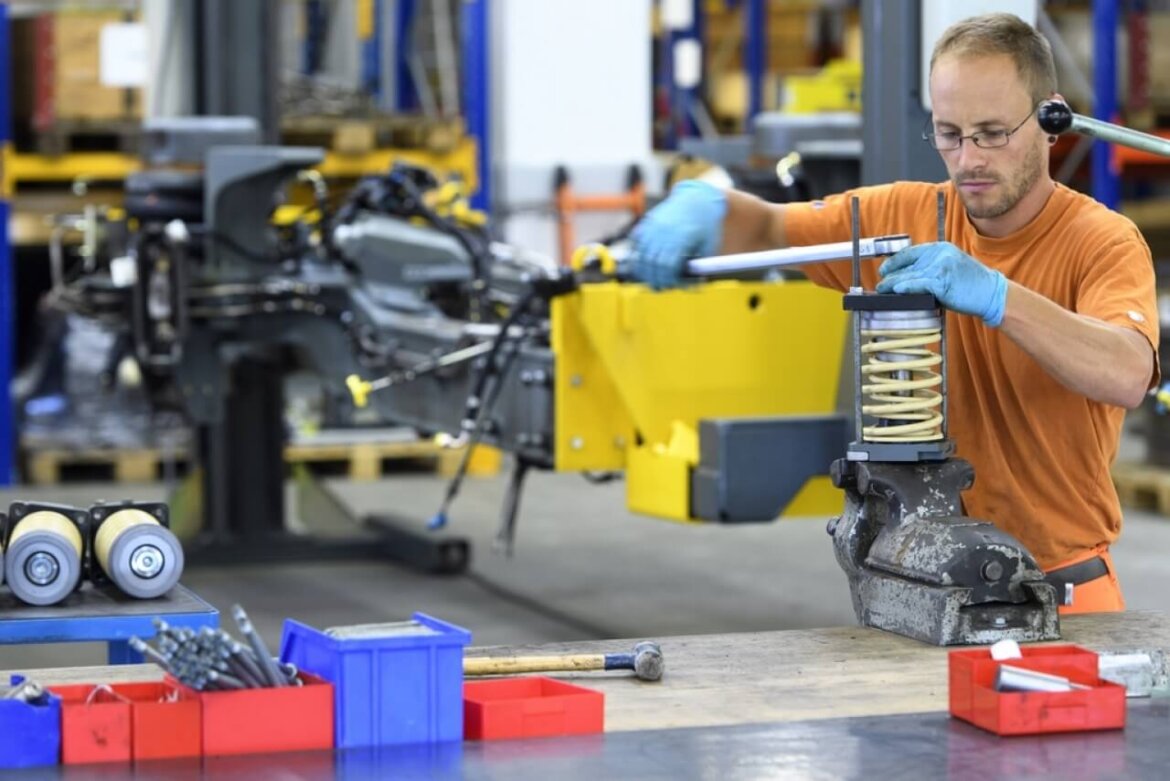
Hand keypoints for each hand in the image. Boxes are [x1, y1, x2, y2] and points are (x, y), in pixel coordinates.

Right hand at [630, 180, 726, 289]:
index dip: (668, 279)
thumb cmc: (706, 226)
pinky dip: (637, 255)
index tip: (671, 285)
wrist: (698, 198)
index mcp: (682, 237)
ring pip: (641, 254)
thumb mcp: (709, 246)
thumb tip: (687, 287)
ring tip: (649, 280)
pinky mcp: (647, 222)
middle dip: (655, 278)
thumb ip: (698, 266)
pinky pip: (636, 242)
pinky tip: (643, 264)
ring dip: (644, 270)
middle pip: (652, 262)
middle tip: (659, 287)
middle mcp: (665, 231)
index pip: (668, 265)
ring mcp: (654, 225)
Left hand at [876, 242, 1007, 325]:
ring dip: (892, 284)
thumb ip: (930, 268)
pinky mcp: (942, 281)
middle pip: (907, 266)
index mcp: (940, 248)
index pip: (910, 252)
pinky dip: (905, 288)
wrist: (991, 292)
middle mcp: (939, 255)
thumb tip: (906, 277)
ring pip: (909, 276)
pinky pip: (917, 284)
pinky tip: (896, 291)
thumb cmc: (970, 284)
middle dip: (890, 276)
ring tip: (882, 290)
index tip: (883, 269)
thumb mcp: (949, 268)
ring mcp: (940, 267)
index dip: (893, 262)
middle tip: (880, 285)